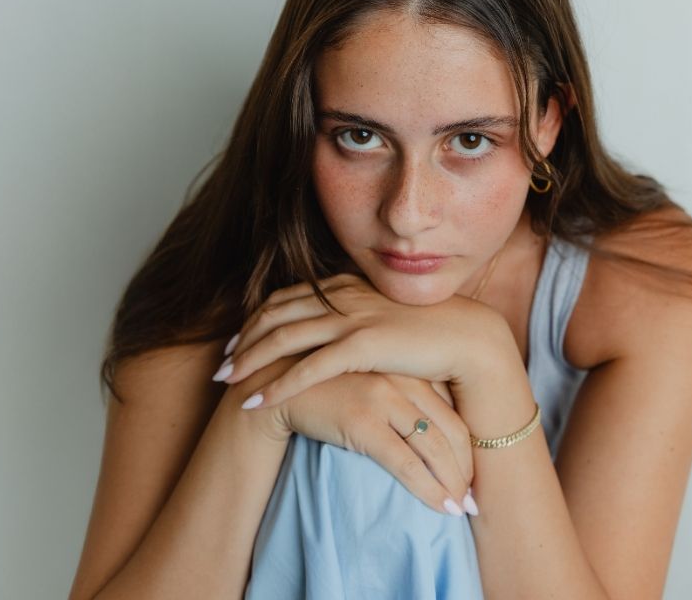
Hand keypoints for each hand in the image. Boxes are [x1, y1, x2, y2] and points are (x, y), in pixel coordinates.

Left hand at [217, 273, 513, 411]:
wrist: (470, 339)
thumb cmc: (435, 334)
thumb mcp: (389, 319)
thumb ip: (361, 319)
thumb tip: (344, 335)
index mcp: (348, 287)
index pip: (287, 298)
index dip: (257, 320)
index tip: (238, 342)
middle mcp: (344, 297)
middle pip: (276, 316)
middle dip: (244, 341)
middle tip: (221, 366)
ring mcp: (352, 318)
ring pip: (283, 339)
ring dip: (249, 363)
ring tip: (226, 385)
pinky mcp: (362, 345)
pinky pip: (307, 368)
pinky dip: (276, 386)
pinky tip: (255, 404)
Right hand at [273, 365, 476, 515]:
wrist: (275, 386)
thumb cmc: (326, 389)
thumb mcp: (371, 382)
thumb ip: (401, 397)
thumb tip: (431, 434)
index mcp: (409, 369)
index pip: (454, 415)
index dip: (470, 450)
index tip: (474, 478)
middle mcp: (403, 379)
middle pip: (452, 432)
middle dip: (466, 472)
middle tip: (473, 501)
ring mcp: (384, 398)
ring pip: (435, 449)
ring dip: (453, 484)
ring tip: (460, 509)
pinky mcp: (362, 420)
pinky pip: (406, 462)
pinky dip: (429, 489)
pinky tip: (441, 507)